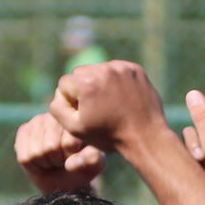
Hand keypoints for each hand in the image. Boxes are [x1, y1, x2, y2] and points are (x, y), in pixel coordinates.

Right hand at [14, 114, 105, 194]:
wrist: (63, 177)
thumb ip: (91, 160)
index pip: (69, 143)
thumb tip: (73, 160)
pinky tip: (40, 162)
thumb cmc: (82, 167)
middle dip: (56, 160)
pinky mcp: (24, 130)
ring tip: (51, 159)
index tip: (75, 156)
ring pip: (36, 153)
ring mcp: (38, 121)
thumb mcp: (94, 165)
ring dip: (45, 163)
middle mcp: (56, 115)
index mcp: (76, 119)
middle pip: (50, 147)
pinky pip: (24, 157)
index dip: (70, 157)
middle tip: (61, 159)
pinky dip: (33, 166)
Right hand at [50, 61, 171, 154]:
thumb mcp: (75, 128)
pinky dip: (114, 80)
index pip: (64, 83)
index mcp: (87, 84)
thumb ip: (58, 108)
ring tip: (109, 103)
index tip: (84, 113)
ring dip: (99, 82)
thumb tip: (58, 92)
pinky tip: (120, 97)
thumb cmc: (108, 135)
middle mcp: (103, 70)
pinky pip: (115, 68)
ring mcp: (121, 67)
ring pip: (98, 69)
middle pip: (80, 72)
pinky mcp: (134, 68)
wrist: (145, 136)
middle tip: (96, 107)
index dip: (70, 100)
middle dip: (83, 88)